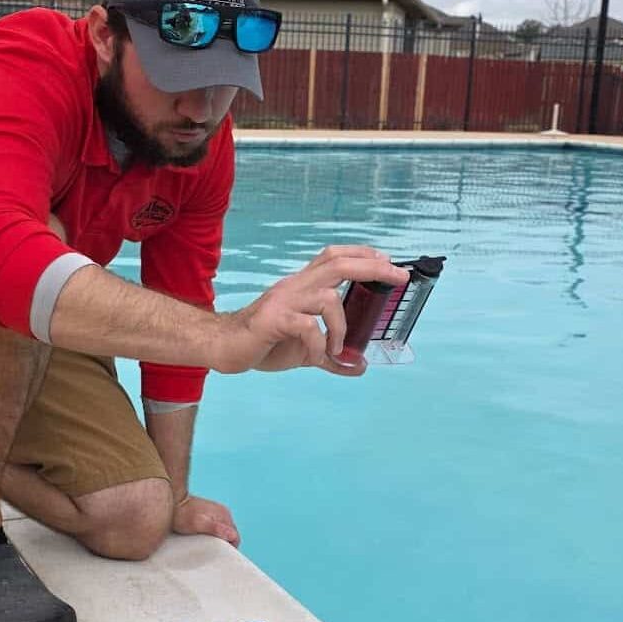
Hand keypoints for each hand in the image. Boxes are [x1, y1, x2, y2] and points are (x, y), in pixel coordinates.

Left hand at [172, 495, 240, 546]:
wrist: (171, 502)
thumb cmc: (182, 514)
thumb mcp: (198, 524)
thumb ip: (216, 529)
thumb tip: (232, 535)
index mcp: (224, 515)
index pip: (235, 537)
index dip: (228, 547)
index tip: (218, 553)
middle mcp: (223, 512)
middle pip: (230, 534)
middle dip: (223, 543)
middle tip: (209, 549)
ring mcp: (216, 512)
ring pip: (223, 531)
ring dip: (216, 538)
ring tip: (204, 542)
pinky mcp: (209, 513)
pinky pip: (216, 527)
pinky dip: (211, 533)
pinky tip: (202, 536)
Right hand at [214, 246, 407, 374]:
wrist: (223, 347)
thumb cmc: (262, 343)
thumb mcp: (305, 350)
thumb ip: (332, 357)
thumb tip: (359, 367)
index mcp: (301, 286)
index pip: (334, 257)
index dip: (362, 254)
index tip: (388, 260)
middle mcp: (294, 287)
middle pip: (337, 263)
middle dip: (373, 267)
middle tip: (399, 276)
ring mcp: (283, 301)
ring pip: (328, 298)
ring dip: (342, 327)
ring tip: (336, 349)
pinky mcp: (273, 320)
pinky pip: (308, 326)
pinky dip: (321, 344)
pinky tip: (317, 356)